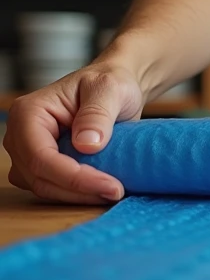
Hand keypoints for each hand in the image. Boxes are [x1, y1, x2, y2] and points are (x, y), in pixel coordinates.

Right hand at [3, 63, 144, 204]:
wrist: (113, 89)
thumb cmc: (109, 83)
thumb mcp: (109, 89)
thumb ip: (97, 114)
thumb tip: (87, 144)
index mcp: (29, 113)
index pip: (41, 156)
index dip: (74, 177)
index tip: (111, 186)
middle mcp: (21, 135)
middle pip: (38, 177)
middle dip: (78, 191)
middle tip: (117, 192)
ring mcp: (29, 152)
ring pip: (44, 187)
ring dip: (77, 196)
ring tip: (113, 191)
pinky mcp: (43, 165)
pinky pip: (54, 187)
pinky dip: (77, 194)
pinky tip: (103, 189)